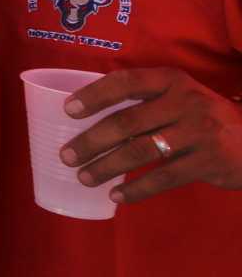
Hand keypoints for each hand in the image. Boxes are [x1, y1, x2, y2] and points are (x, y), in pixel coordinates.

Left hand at [61, 68, 241, 202]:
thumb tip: (86, 118)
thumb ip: (144, 102)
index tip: (68, 110)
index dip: (95, 95)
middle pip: (127, 122)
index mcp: (172, 81)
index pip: (126, 82)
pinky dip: (136, 189)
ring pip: (141, 152)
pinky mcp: (208, 162)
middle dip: (91, 140)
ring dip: (107, 167)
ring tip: (84, 178)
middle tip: (67, 156)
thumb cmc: (201, 118)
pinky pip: (163, 178)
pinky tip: (116, 195)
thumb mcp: (179, 97)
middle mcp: (186, 103)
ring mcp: (199, 133)